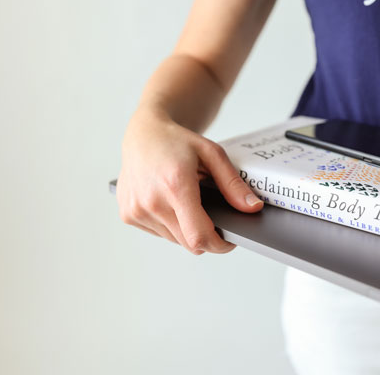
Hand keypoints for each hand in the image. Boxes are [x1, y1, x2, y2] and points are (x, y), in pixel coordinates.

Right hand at [116, 108, 263, 254]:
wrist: (144, 133)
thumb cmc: (178, 141)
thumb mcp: (212, 155)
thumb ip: (233, 184)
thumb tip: (252, 208)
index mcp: (175, 185)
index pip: (199, 236)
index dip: (218, 245)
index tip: (228, 241)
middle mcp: (152, 201)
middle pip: (189, 243)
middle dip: (206, 236)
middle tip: (212, 217)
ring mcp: (136, 210)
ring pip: (174, 240)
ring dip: (186, 229)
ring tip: (186, 202)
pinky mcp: (128, 215)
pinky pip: (159, 233)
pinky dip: (170, 225)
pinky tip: (169, 203)